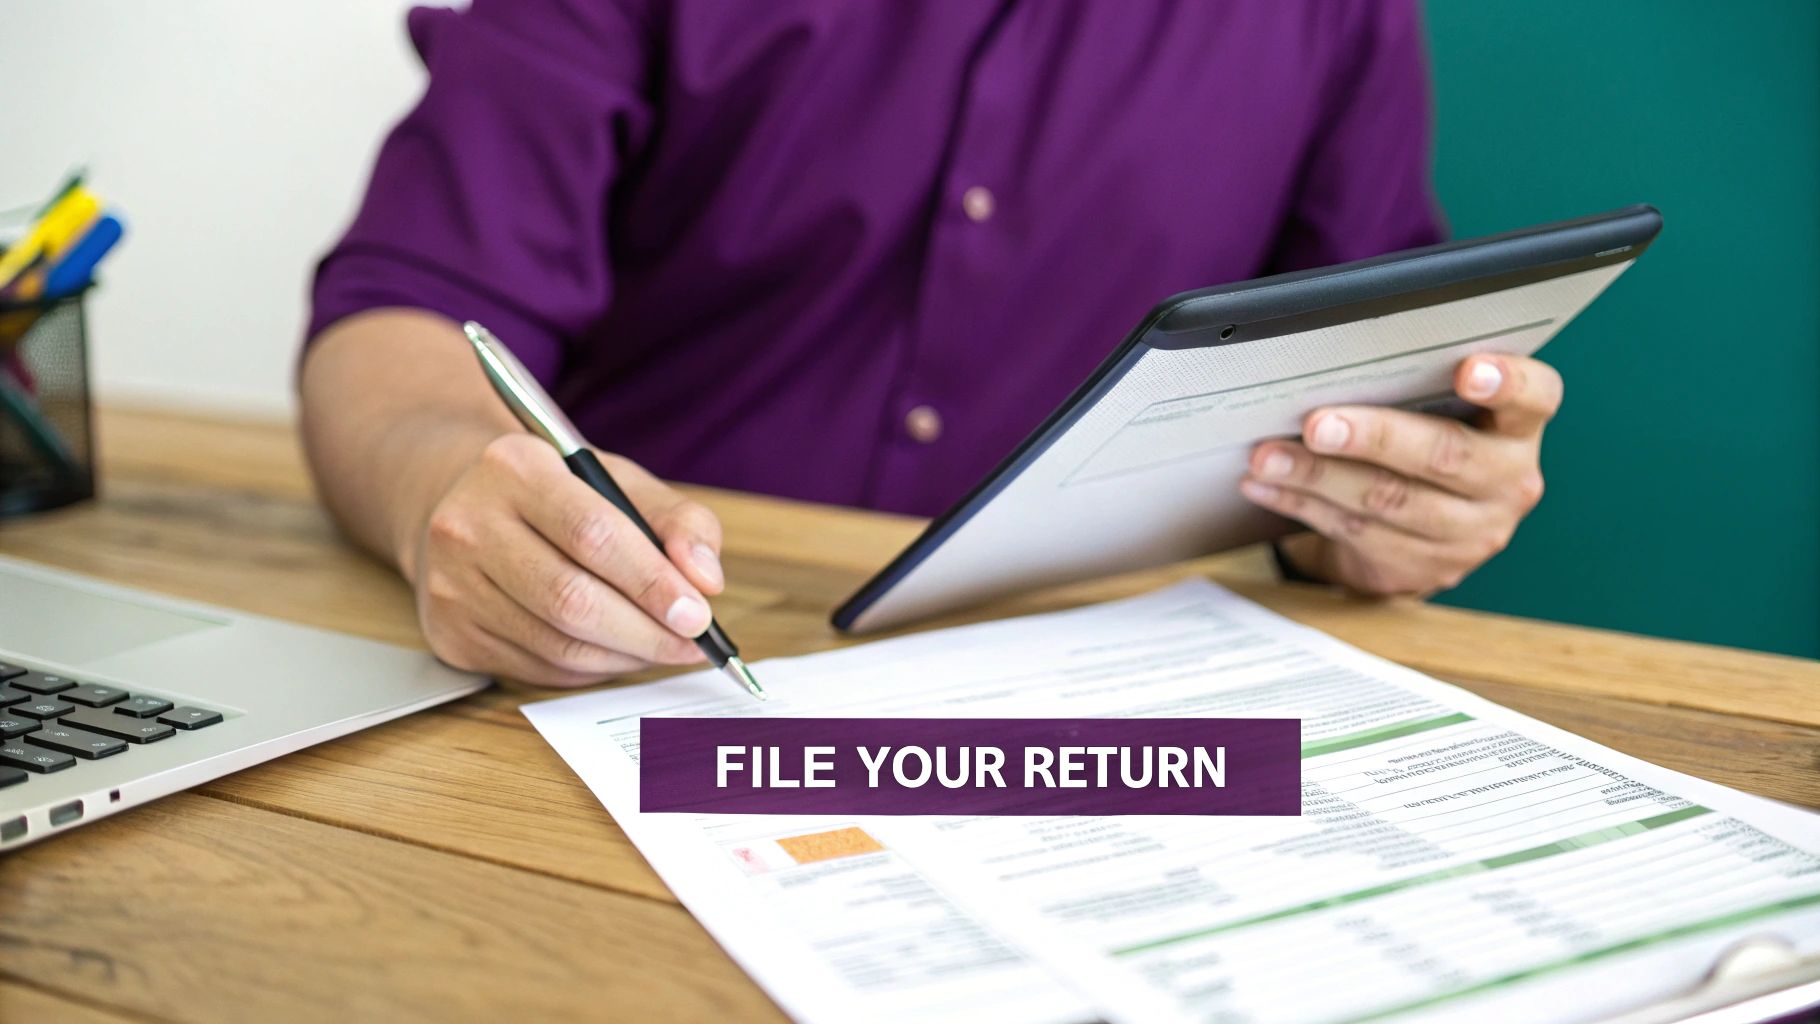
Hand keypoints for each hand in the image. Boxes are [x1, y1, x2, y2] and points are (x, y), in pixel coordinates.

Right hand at [406, 434, 724, 685]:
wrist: (463, 506)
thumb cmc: (558, 496)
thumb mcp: (620, 482)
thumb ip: (679, 521)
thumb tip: (706, 580)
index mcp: (516, 468)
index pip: (593, 535)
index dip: (652, 582)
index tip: (699, 614)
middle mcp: (469, 524)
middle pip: (571, 599)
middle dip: (646, 631)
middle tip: (692, 643)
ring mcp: (451, 584)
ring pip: (557, 644)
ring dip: (625, 656)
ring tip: (663, 647)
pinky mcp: (451, 633)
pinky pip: (539, 668)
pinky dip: (592, 668)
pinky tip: (617, 651)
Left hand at [1238, 354, 1560, 595]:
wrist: (1432, 534)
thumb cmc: (1429, 442)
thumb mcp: (1442, 410)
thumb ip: (1416, 385)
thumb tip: (1330, 359)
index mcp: (1519, 426)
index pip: (1535, 396)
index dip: (1507, 382)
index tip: (1469, 370)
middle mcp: (1508, 481)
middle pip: (1444, 456)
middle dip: (1373, 437)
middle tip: (1318, 424)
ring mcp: (1471, 532)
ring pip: (1389, 501)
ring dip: (1319, 476)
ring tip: (1268, 456)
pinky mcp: (1427, 567)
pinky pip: (1356, 532)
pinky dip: (1303, 504)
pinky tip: (1268, 485)